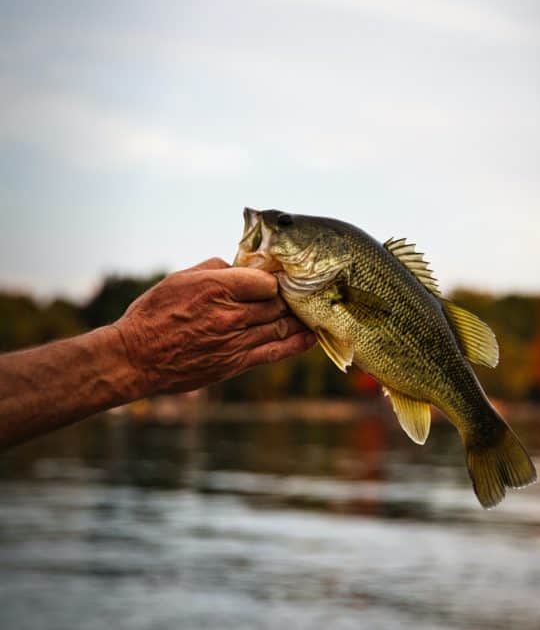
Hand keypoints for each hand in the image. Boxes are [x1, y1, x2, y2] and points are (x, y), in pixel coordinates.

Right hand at [113, 257, 315, 395]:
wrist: (136, 357)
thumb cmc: (154, 314)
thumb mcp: (180, 278)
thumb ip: (214, 268)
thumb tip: (239, 266)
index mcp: (217, 287)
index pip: (266, 280)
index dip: (275, 278)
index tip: (280, 277)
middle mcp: (231, 314)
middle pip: (277, 303)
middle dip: (291, 297)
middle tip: (303, 292)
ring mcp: (235, 341)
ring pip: (280, 326)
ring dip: (299, 318)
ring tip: (313, 311)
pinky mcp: (235, 363)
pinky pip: (275, 352)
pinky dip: (296, 344)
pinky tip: (311, 336)